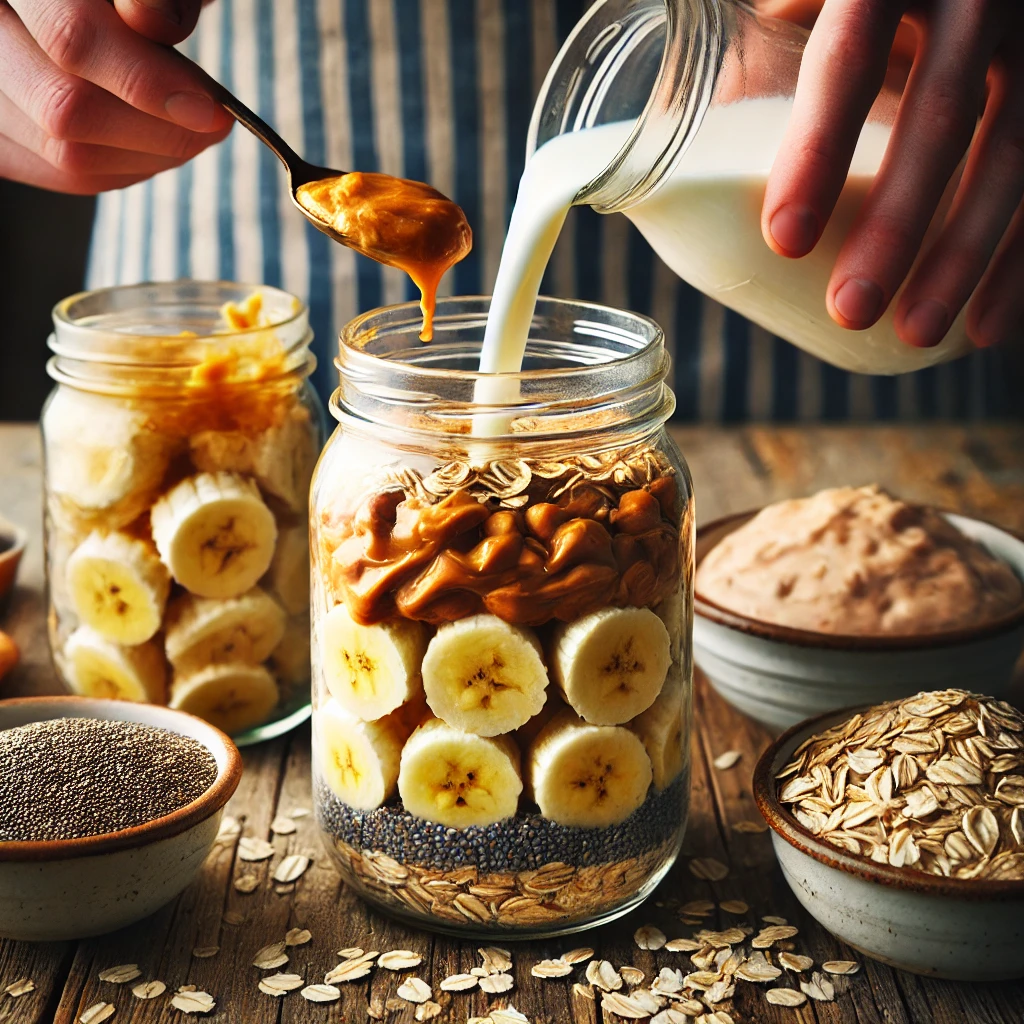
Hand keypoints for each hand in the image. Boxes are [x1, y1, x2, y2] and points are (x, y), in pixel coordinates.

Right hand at [0, 0, 231, 193]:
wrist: (77, 7)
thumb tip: (153, 21)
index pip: (72, 38)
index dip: (147, 79)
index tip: (211, 106)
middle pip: (63, 109)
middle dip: (158, 129)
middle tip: (212, 121)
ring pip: (62, 154)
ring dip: (148, 154)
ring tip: (189, 128)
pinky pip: (58, 174)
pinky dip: (121, 167)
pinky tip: (153, 142)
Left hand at [760, 0, 1023, 349]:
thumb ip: (773, 26)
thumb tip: (713, 101)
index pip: (848, 58)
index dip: (818, 150)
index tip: (785, 240)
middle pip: (942, 116)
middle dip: (897, 224)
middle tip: (852, 308)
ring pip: (1014, 150)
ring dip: (967, 255)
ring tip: (918, 332)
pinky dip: (1021, 258)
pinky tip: (988, 324)